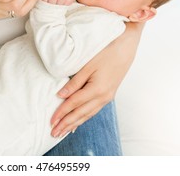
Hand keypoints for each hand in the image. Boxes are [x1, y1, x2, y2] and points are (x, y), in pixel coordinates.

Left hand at [50, 22, 142, 136]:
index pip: (74, 104)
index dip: (61, 113)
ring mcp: (108, 96)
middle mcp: (104, 96)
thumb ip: (74, 82)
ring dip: (75, 123)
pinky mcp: (109, 94)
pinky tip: (79, 121)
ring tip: (64, 132)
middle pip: (81, 114)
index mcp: (97, 89)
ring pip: (88, 114)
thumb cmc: (107, 51)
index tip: (51, 121)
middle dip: (67, 124)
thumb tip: (60, 95)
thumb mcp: (88, 65)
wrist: (127, 45)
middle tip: (54, 133)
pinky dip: (84, 117)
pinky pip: (94, 110)